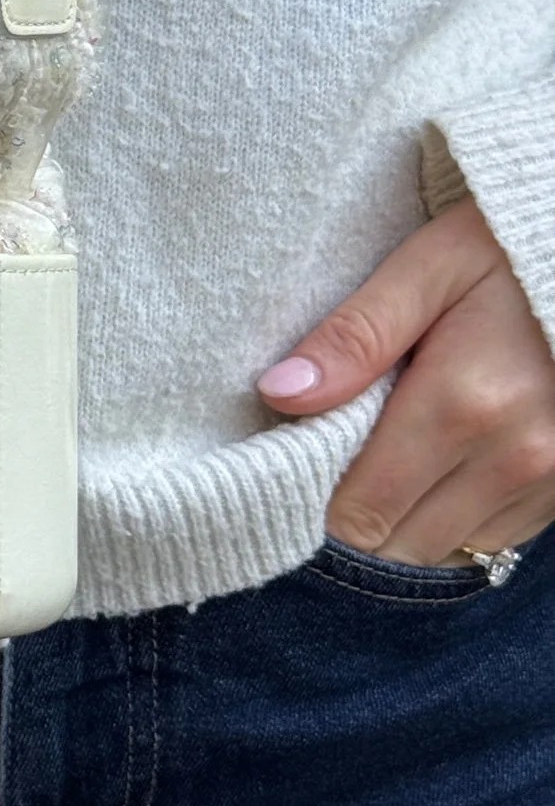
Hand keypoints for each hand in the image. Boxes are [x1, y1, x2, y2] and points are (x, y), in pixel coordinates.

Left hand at [256, 198, 554, 564]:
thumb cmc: (505, 256)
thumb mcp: (427, 270)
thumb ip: (355, 335)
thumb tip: (278, 392)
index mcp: (463, 404)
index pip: (359, 510)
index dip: (315, 492)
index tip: (299, 453)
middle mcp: (513, 459)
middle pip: (396, 543)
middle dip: (356, 509)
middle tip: (339, 449)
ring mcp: (549, 483)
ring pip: (443, 550)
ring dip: (407, 517)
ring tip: (395, 450)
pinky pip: (491, 540)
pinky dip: (454, 516)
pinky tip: (444, 462)